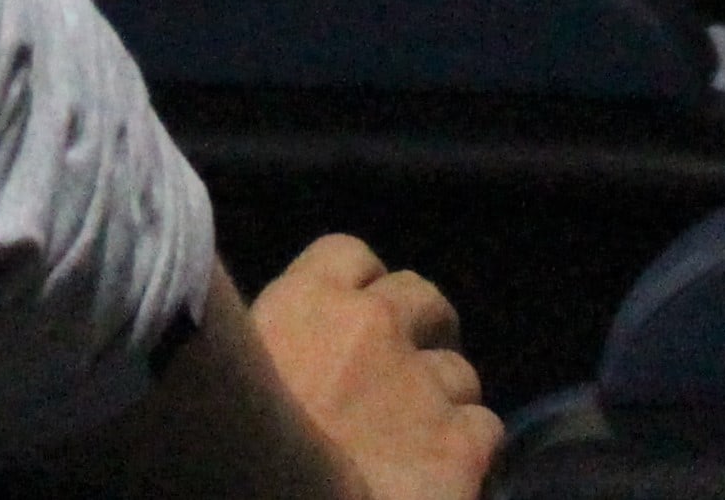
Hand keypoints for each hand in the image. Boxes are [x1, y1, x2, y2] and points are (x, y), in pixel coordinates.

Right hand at [254, 236, 498, 499]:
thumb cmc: (239, 447)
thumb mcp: (240, 371)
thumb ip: (283, 340)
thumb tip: (302, 341)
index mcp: (306, 301)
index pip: (348, 254)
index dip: (357, 289)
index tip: (352, 322)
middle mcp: (374, 324)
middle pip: (422, 297)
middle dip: (419, 328)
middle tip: (402, 371)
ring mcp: (423, 382)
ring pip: (459, 371)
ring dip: (441, 396)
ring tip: (416, 434)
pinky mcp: (460, 442)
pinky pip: (484, 426)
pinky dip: (466, 448)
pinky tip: (439, 470)